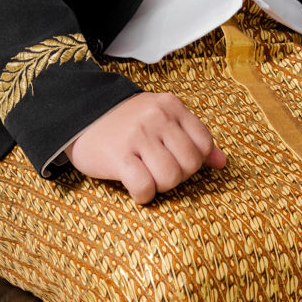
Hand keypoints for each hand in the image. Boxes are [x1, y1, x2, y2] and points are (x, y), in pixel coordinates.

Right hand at [65, 91, 227, 203]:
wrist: (79, 117)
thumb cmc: (126, 123)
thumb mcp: (162, 119)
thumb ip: (192, 137)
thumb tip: (222, 163)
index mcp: (171, 106)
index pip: (204, 144)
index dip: (194, 161)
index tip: (176, 160)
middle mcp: (157, 117)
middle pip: (189, 164)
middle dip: (177, 176)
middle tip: (159, 171)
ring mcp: (138, 136)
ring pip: (170, 178)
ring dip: (160, 186)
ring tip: (147, 177)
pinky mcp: (119, 156)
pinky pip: (145, 187)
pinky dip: (143, 195)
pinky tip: (135, 187)